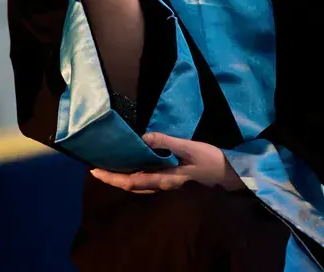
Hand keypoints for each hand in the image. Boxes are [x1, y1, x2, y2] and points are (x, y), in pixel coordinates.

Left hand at [90, 132, 241, 193]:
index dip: (113, 177)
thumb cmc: (209, 161)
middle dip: (113, 179)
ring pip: (139, 184)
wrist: (229, 175)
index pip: (132, 181)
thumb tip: (143, 137)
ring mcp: (168, 184)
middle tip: (94, 170)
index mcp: (165, 180)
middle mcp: (163, 186)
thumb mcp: (189, 148)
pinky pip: (148, 180)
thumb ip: (166, 142)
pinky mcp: (173, 179)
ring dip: (122, 178)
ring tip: (108, 168)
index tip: (96, 171)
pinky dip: (135, 174)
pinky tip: (132, 166)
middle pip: (132, 185)